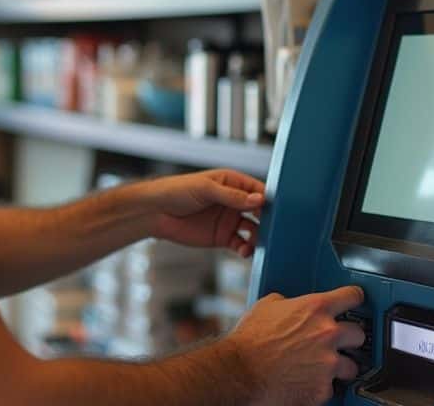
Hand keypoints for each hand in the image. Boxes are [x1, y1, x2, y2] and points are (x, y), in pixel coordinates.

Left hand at [139, 169, 264, 256]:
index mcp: (232, 182)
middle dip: (268, 220)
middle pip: (259, 211)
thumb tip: (259, 199)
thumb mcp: (205, 189)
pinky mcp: (222, 237)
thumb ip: (232, 196)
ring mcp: (229, 220)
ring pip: (253, 229)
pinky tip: (245, 252)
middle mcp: (234, 201)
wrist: (155, 212)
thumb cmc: (177, 191)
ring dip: (259, 237)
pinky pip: (241, 244)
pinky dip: (246, 249)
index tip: (278, 210)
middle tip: (274, 230)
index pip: (258, 189)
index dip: (269, 199)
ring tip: (258, 243)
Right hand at [226, 286, 366, 405]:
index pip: (352, 296)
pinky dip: (321, 386)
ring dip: (340, 367)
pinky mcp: (322, 388)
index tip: (354, 301)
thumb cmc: (249, 341)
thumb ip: (287, 303)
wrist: (240, 372)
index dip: (353, 298)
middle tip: (336, 343)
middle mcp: (328, 334)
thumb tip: (289, 305)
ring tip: (323, 368)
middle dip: (348, 339)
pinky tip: (306, 382)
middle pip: (358, 334)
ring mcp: (328, 363)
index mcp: (316, 309)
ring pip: (352, 366)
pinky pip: (331, 388)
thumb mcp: (267, 306)